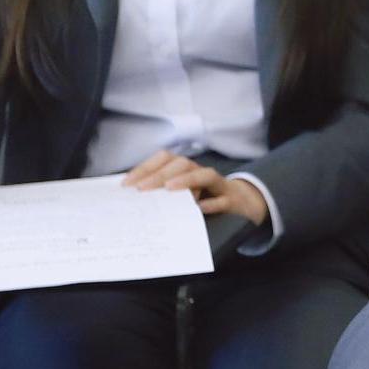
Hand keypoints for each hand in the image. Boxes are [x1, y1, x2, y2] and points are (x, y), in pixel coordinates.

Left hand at [121, 150, 268, 224]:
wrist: (242, 203)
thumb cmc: (204, 197)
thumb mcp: (182, 192)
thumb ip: (161, 191)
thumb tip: (131, 196)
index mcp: (185, 169)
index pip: (163, 160)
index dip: (144, 168)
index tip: (126, 184)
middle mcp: (201, 172)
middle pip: (182, 164)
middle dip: (160, 174)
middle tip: (141, 189)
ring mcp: (219, 185)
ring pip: (205, 175)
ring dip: (187, 179)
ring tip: (169, 188)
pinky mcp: (233, 200)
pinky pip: (224, 199)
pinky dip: (213, 203)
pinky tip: (201, 208)